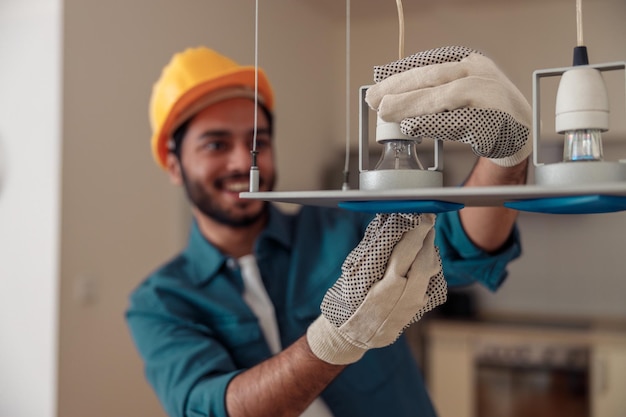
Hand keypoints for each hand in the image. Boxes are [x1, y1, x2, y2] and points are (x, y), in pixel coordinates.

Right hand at [306, 213, 446, 364]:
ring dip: (429, 253)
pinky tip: (420, 262)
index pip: (408, 250)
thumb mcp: (353, 275)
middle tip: (426, 223)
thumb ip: (373, 252)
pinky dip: (428, 269)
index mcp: (386, 285)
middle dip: (427, 239)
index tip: (422, 217)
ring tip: (423, 239)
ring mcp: (413, 306)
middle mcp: (404, 297)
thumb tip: (388, 226)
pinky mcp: (417, 312)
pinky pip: (430, 285)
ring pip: (431, 272)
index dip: (417, 231)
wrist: (351, 336)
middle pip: (425, 260)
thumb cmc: (346, 302)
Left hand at [365, 46, 531, 167]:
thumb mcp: (458, 93)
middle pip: (434, 77)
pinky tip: (412, 127)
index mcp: (471, 63)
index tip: (378, 83)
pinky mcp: (494, 122)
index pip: (430, 63)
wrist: (521, 134)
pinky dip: (433, 124)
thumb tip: (387, 94)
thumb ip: (431, 90)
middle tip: (373, 98)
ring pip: (445, 96)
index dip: (401, 72)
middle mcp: (481, 75)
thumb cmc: (484, 111)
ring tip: (386, 111)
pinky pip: (459, 122)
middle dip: (399, 87)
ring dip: (411, 104)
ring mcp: (490, 97)